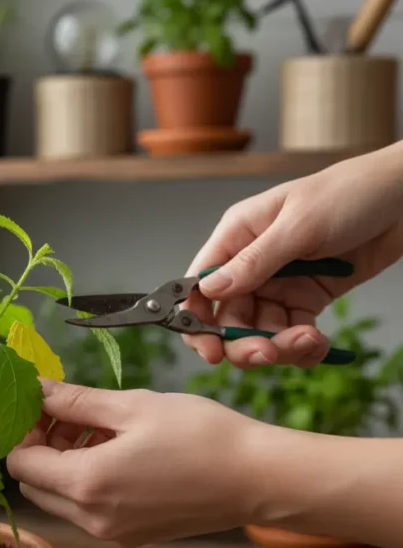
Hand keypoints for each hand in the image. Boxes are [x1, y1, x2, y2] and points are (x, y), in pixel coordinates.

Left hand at [6, 380, 269, 546]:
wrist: (259, 478)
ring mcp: (113, 532)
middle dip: (40, 446)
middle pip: (35, 483)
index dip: (23, 430)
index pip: (20, 462)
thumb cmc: (200, 435)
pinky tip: (117, 449)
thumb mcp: (132, 406)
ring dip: (64, 462)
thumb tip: (36, 389)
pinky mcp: (133, 535)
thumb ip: (75, 401)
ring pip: (60, 498)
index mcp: (86, 484)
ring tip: (97, 426)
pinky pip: (89, 509)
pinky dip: (88, 480)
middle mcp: (92, 518)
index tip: (43, 404)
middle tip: (69, 412)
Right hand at [184, 143, 402, 367]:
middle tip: (266, 353)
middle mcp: (252, 263)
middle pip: (227, 316)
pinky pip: (291, 333)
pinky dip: (302, 347)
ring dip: (279, 346)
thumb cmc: (350, 193)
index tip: (208, 349)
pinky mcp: (307, 298)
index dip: (196, 319)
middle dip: (242, 341)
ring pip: (259, 330)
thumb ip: (254, 261)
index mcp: (237, 236)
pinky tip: (319, 344)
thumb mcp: (300, 226)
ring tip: (308, 342)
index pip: (200, 284)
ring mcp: (280, 283)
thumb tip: (209, 290)